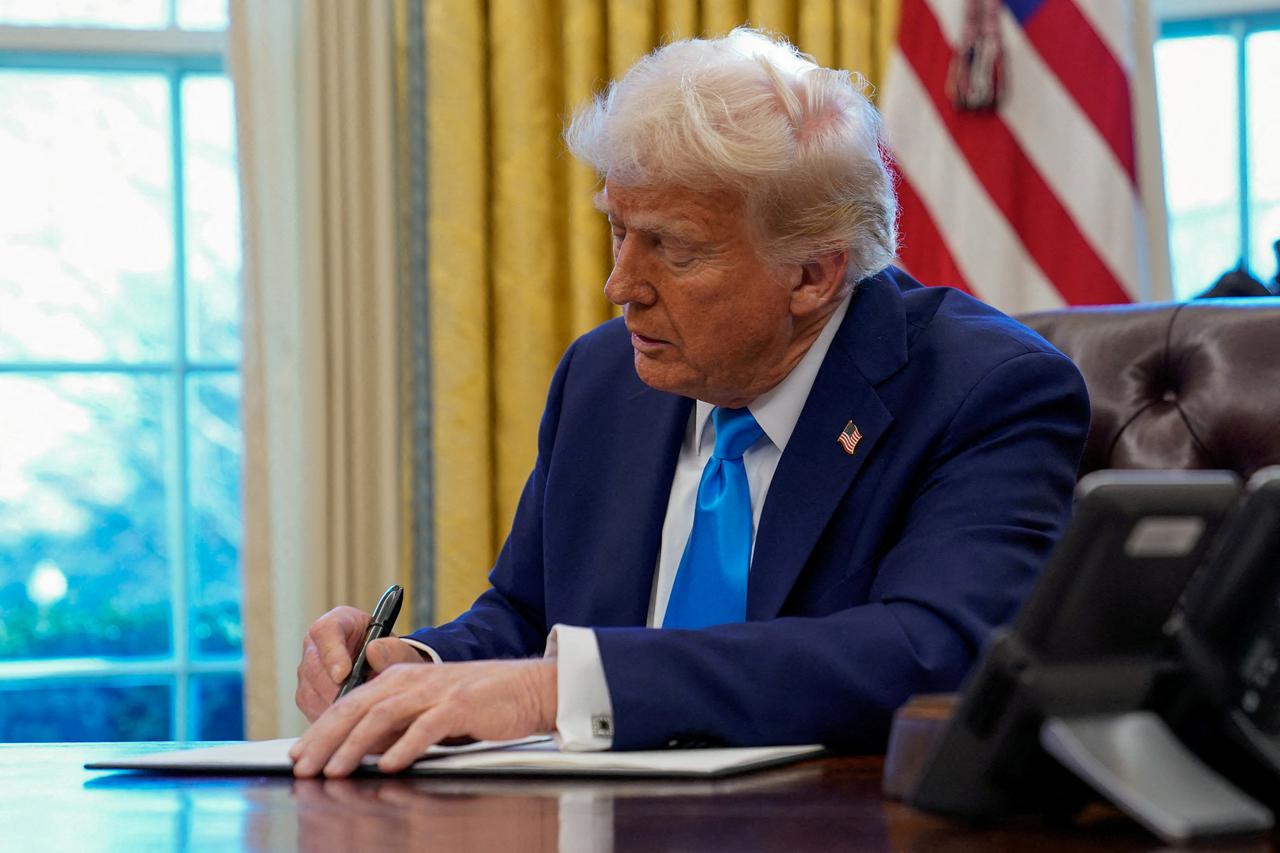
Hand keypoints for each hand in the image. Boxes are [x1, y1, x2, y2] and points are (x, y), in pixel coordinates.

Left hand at [289, 658, 557, 777]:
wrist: (525, 688)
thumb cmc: (476, 704)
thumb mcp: (426, 710)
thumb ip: (395, 725)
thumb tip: (360, 751)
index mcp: (399, 679)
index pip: (348, 704)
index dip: (319, 730)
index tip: (298, 756)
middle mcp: (411, 681)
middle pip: (356, 708)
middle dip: (324, 740)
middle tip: (303, 768)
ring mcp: (435, 692)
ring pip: (383, 716)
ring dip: (354, 746)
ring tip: (335, 772)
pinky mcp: (460, 705)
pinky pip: (426, 726)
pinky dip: (405, 747)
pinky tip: (390, 767)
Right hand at [295, 605, 424, 721]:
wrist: (389, 677)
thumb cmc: (394, 659)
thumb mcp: (402, 653)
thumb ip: (394, 651)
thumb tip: (374, 651)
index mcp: (339, 623)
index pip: (325, 631)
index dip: (332, 653)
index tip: (344, 674)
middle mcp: (317, 646)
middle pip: (313, 666)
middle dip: (334, 689)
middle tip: (355, 705)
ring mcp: (308, 672)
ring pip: (308, 692)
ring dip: (332, 707)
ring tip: (358, 716)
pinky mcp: (307, 696)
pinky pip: (310, 710)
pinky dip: (329, 720)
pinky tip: (350, 726)